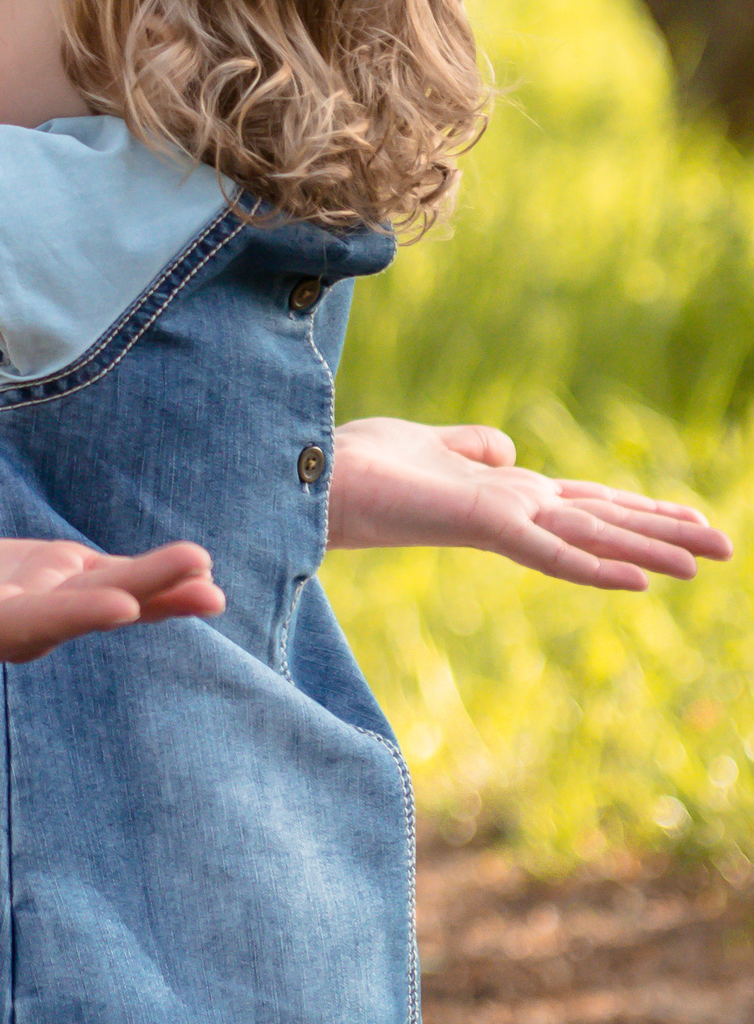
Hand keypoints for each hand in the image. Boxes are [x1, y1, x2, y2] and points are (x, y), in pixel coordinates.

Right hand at [0, 535, 223, 668]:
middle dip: (136, 596)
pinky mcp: (51, 589)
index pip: (24, 625)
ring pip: (105, 600)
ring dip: (159, 592)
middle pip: (82, 614)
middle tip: (194, 583)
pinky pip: (110, 585)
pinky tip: (200, 579)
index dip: (71, 615)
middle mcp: (15, 631)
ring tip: (211, 582)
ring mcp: (39, 611)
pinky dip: (154, 585)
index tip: (120, 604)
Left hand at [327, 415, 733, 588]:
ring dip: (649, 549)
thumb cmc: (359, 464)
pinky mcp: (482, 525)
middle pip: (603, 520)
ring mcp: (501, 519)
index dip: (638, 510)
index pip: (586, 502)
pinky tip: (637, 581)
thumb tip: (509, 449)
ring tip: (704, 565)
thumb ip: (471, 448)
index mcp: (506, 491)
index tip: (690, 519)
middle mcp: (513, 508)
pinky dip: (592, 566)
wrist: (311, 478)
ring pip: (590, 537)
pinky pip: (548, 551)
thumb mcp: (427, 443)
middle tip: (727, 548)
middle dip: (664, 532)